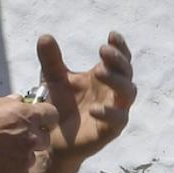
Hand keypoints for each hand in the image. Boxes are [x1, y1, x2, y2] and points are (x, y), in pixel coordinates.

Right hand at [0, 87, 55, 172]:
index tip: (37, 119)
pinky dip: (8, 169)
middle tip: (13, 138)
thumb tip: (14, 99)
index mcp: (25, 116)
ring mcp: (22, 160)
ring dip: (19, 154)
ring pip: (30, 157)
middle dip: (32, 137)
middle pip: (44, 139)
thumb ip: (4, 101)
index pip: (51, 114)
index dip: (44, 117)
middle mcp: (29, 138)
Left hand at [38, 30, 136, 161]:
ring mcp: (115, 110)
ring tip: (99, 71)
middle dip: (118, 60)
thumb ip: (51, 59)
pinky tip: (94, 108)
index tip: (112, 35)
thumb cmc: (59, 105)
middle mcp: (112, 92)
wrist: (53, 137)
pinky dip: (109, 113)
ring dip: (117, 81)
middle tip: (103, 50)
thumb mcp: (52, 79)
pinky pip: (118, 120)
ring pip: (128, 93)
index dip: (120, 46)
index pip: (119, 59)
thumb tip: (45, 36)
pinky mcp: (111, 130)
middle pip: (127, 72)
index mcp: (103, 77)